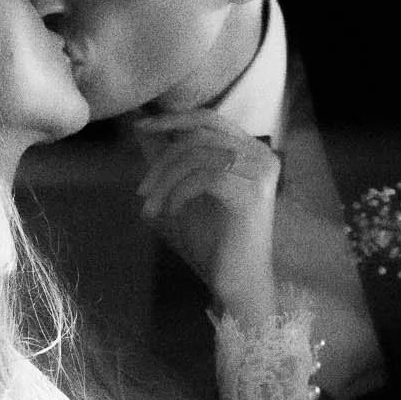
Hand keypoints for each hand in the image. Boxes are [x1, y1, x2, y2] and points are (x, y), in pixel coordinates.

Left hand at [132, 109, 279, 324]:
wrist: (235, 281)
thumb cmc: (211, 239)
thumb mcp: (181, 189)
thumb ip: (166, 157)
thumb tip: (140, 124)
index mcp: (249, 149)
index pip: (208, 118)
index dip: (172, 119)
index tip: (140, 126)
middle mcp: (261, 154)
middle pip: (199, 135)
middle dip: (162, 160)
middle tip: (142, 191)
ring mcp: (261, 172)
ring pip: (198, 156)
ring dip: (166, 181)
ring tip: (152, 208)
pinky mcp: (253, 193)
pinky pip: (204, 177)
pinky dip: (180, 193)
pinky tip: (173, 213)